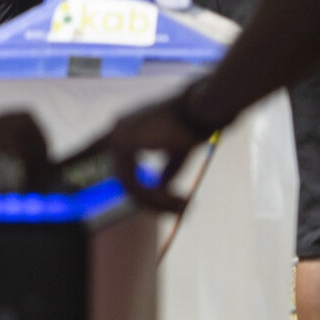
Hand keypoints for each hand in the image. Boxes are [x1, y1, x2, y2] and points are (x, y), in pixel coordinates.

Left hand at [97, 93, 212, 212]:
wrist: (201, 109)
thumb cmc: (193, 125)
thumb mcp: (177, 152)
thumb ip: (166, 169)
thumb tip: (161, 187)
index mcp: (128, 130)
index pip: (121, 168)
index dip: (140, 189)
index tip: (161, 204)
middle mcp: (118, 131)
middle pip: (126, 182)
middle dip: (153, 202)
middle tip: (180, 210)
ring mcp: (118, 136)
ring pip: (132, 188)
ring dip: (159, 203)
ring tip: (184, 205)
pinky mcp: (124, 145)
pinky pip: (137, 185)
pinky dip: (158, 197)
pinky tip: (179, 199)